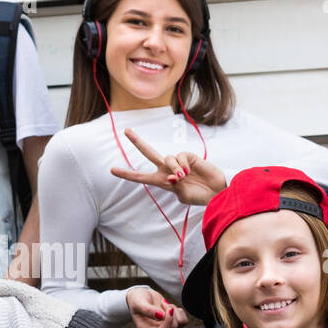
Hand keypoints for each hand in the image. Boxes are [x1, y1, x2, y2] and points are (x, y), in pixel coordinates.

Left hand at [109, 127, 227, 206]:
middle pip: (148, 152)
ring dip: (174, 169)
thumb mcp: (183, 196)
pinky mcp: (188, 156)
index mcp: (161, 181)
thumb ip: (174, 187)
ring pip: (167, 158)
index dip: (127, 174)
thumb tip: (171, 176)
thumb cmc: (199, 196)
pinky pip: (179, 157)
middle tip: (126, 130)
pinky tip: (189, 171)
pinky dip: (182, 165)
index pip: (140, 177)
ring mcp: (177, 162)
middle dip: (137, 141)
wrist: (216, 192)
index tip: (112, 170)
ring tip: (183, 177)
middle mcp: (167, 169)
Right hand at [126, 287, 188, 327]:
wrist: (141, 295)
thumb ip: (148, 310)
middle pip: (173, 327)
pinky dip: (179, 311)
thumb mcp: (139, 303)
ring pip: (180, 324)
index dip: (167, 323)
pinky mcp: (172, 322)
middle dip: (171, 313)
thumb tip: (161, 316)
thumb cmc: (137, 300)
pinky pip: (183, 320)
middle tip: (162, 303)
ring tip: (164, 304)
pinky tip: (169, 307)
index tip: (169, 310)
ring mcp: (165, 327)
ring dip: (175, 311)